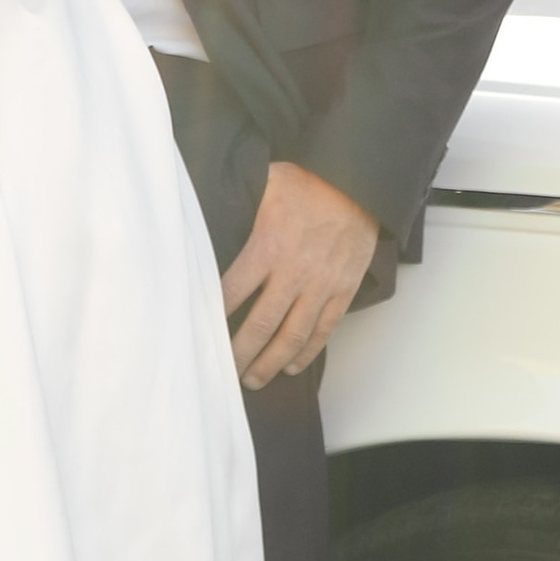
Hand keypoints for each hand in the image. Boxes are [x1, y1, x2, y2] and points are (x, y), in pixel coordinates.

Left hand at [222, 162, 380, 387]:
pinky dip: (307, 351)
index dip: (213, 317)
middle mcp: (294, 271)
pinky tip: (291, 365)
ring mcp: (321, 284)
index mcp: (268, 246)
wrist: (359, 182)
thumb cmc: (308, 181)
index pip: (232, 292)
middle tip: (224, 373)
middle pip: (260, 325)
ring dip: (270, 362)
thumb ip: (236, 205)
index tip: (200, 335)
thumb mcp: (264, 183)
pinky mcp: (343, 289)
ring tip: (253, 379)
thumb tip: (202, 214)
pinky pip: (324, 329)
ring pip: (293, 335)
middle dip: (240, 354)